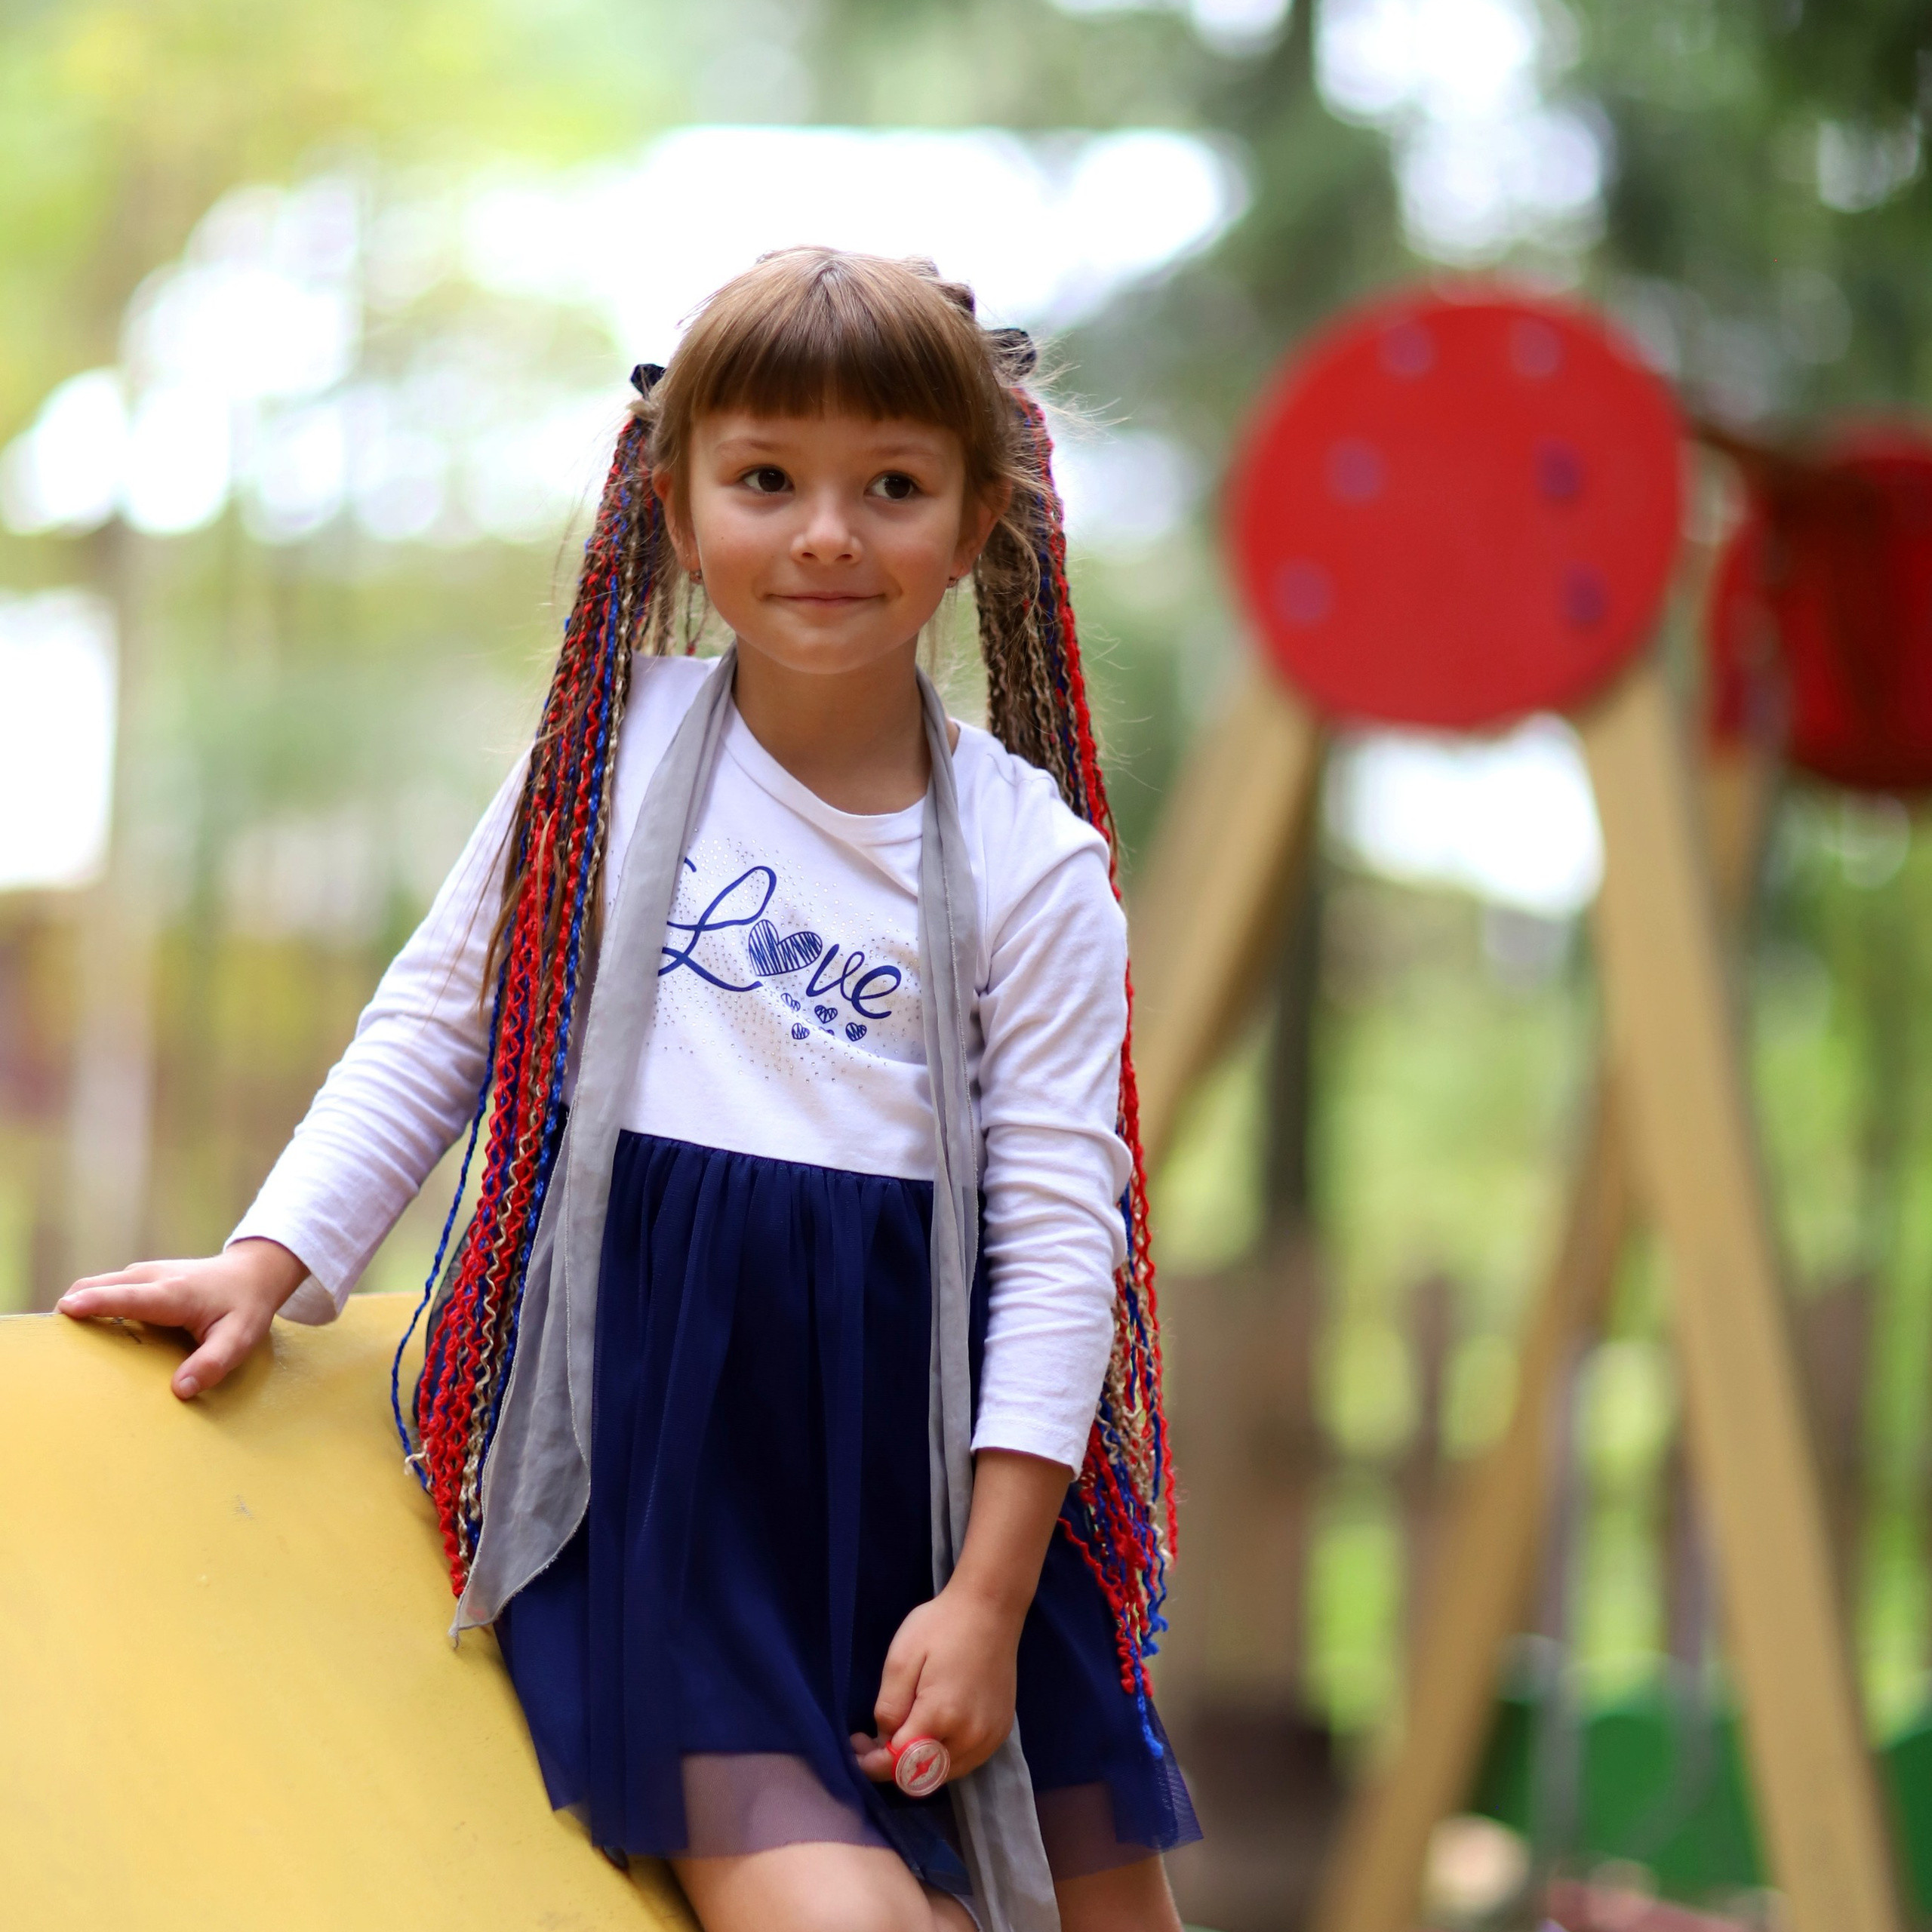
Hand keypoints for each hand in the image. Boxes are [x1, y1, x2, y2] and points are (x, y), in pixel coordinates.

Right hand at [58, 1238, 309, 1400]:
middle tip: (57, 1340)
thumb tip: (180, 1389)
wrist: (254, 1273)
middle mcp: (153, 1277)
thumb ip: (213, 1364)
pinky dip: (93, 1301)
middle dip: (76, 1306)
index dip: (96, 1302)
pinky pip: (108, 1287)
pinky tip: (90, 1326)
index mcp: (173, 1293)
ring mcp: (145, 1273)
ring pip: (100, 1283)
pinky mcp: (141, 1277)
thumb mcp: (241, 1339)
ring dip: (82, 1304)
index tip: (66, 1310)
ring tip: (69, 1337)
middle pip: (101, 1285)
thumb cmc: (247, 1307)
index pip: (127, 1296)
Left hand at [851, 1580, 1021, 1786]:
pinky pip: (966, 1761)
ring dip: (920, 1765)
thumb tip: (885, 1740)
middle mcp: (970, 1737)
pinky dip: (944, 1757)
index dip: (873, 1763)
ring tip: (901, 1734)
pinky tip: (932, 1732)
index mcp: (942, 1716)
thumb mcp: (901, 1658)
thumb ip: (889, 1707)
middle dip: (893, 1765)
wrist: (990, 1608)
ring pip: (946, 1774)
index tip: (856, 1749)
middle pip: (923, 1776)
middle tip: (872, 1740)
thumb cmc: (941, 1626)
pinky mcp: (1000, 1732)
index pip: (900, 1763)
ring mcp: (990, 1737)